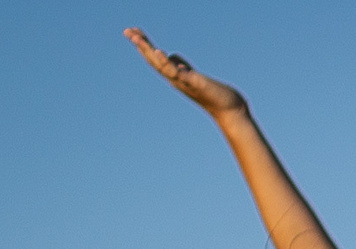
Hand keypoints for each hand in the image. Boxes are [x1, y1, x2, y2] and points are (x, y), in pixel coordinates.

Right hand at [125, 28, 247, 116]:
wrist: (229, 109)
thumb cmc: (213, 93)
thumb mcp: (193, 75)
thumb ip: (182, 65)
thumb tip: (171, 57)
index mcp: (174, 76)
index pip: (155, 58)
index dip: (144, 45)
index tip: (133, 31)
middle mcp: (175, 79)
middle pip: (154, 60)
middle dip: (141, 45)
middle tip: (127, 31)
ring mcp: (183, 81)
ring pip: (161, 65)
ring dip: (149, 51)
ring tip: (137, 37)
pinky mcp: (195, 83)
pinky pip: (178, 72)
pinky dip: (168, 62)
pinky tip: (161, 52)